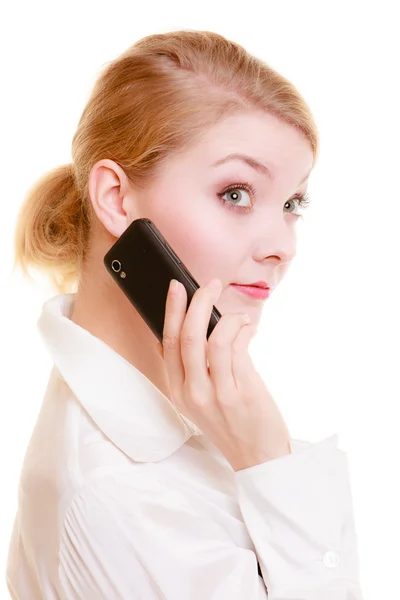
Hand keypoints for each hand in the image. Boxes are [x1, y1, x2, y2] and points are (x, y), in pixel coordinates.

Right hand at [157, 277, 291, 470]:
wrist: (258, 456)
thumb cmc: (232, 423)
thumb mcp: (198, 401)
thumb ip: (189, 370)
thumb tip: (182, 332)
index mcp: (179, 392)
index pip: (168, 343)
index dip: (171, 311)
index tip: (177, 288)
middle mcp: (193, 393)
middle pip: (188, 336)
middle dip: (198, 302)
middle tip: (210, 285)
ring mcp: (217, 393)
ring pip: (214, 339)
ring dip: (227, 316)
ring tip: (237, 315)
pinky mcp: (242, 392)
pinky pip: (239, 348)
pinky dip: (243, 330)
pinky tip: (248, 328)